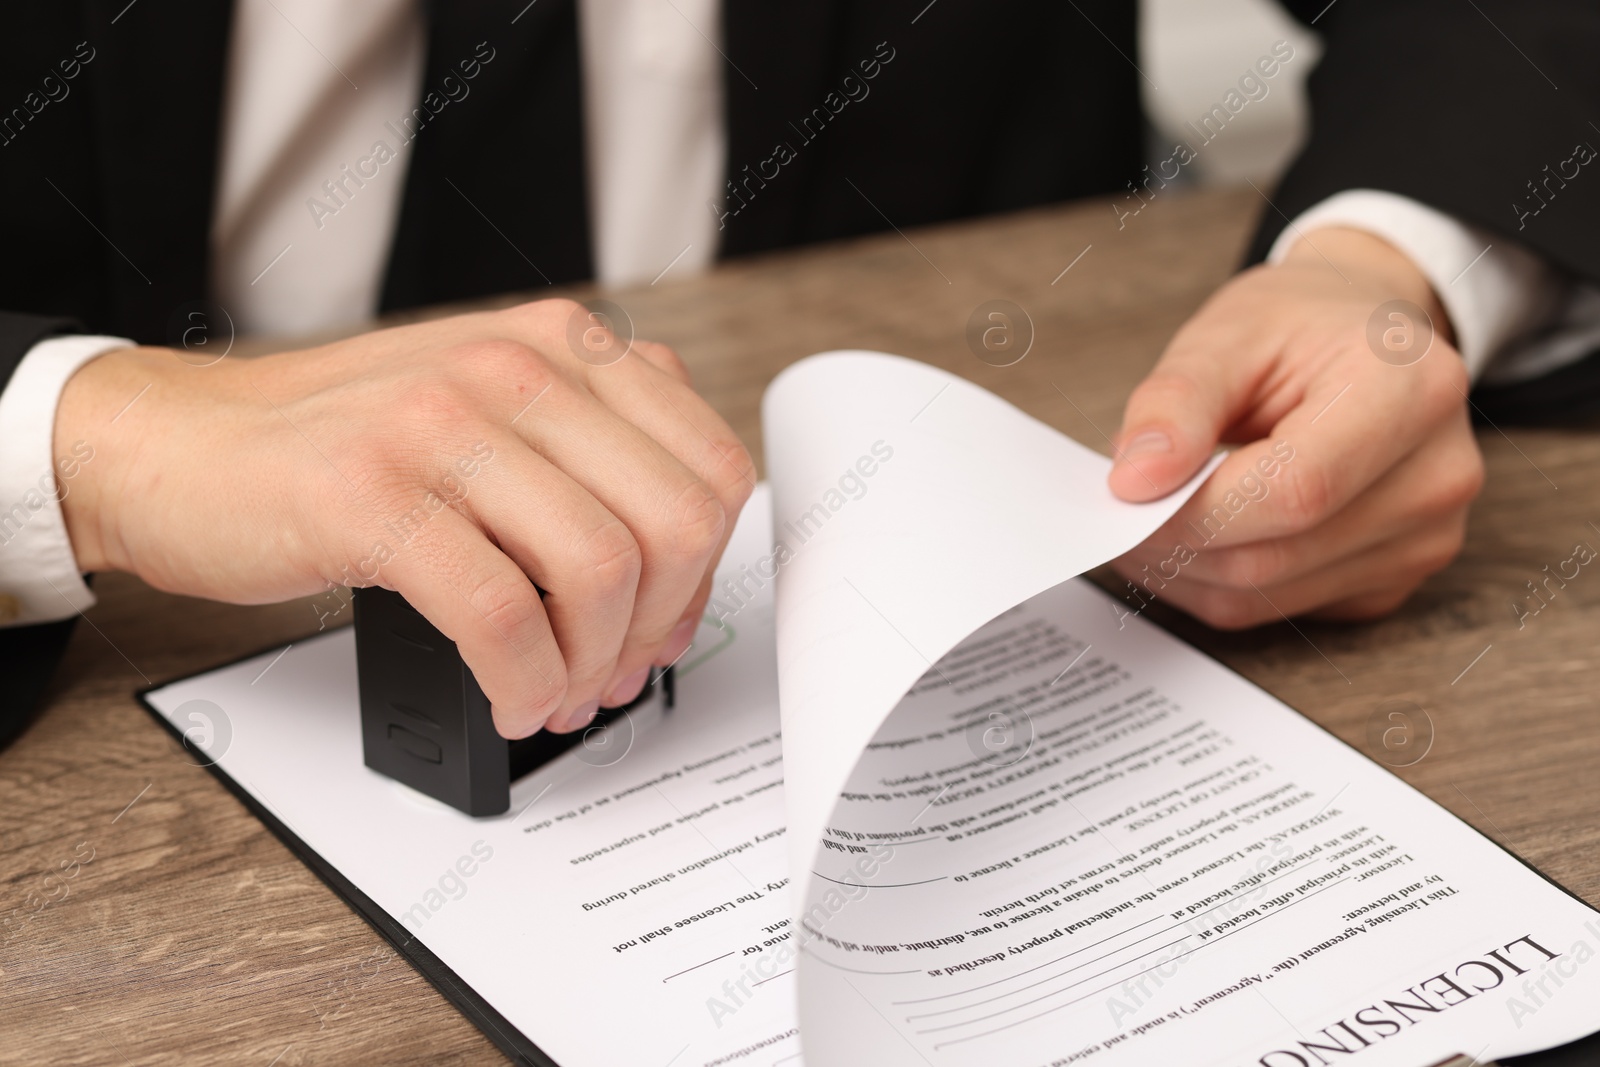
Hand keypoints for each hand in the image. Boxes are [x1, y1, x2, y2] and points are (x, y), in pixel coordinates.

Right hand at [55, 299, 754, 736]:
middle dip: (659, 628)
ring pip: (599, 570)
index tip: (663, 623)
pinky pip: (501, 614)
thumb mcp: (491, 420)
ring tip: (556, 694)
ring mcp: (443, 424)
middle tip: (612, 673)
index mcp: (565, 346)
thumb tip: (678, 581)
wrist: (178, 446)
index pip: (712, 465)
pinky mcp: (370, 494)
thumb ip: (590, 465)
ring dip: (590, 666)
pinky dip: (524, 681)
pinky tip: (511, 698)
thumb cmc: (340, 447)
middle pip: (674, 524)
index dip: (704, 572)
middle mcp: (517, 368)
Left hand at [1106, 227, 1484, 627]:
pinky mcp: (1394, 578)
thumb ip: (1176, 403)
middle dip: (1173, 542)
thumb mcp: (1228, 333)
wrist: (1367, 342)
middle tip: (1117, 509)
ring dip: (1185, 569)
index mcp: (1411, 391)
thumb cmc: (1302, 326)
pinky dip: (1219, 583)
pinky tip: (1200, 534)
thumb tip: (1134, 481)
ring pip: (1267, 594)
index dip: (1192, 508)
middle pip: (1274, 554)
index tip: (1124, 494)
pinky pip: (1281, 608)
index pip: (1293, 490)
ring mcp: (1426, 537)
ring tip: (1152, 514)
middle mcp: (1437, 475)